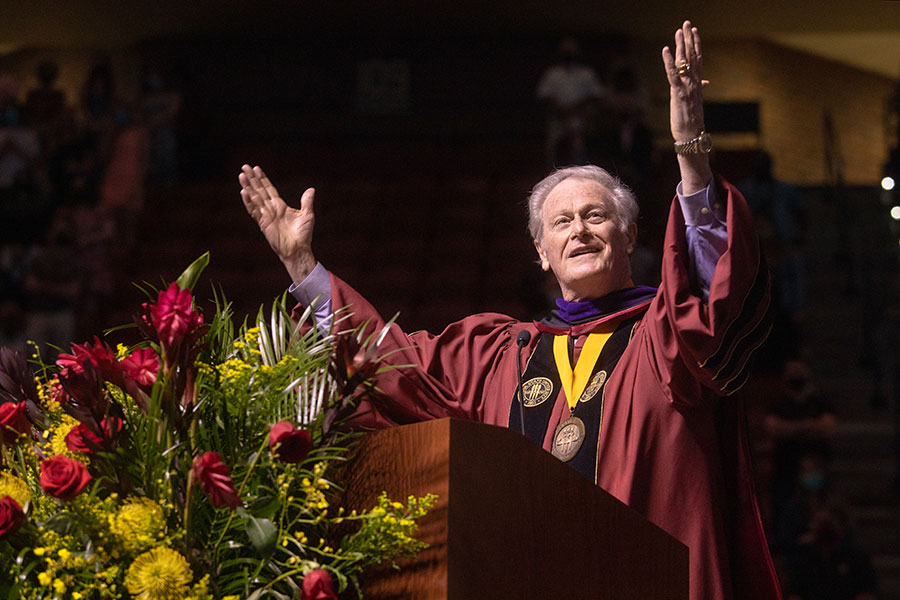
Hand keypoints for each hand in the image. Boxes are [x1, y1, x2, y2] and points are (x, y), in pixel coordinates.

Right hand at [239, 164, 316, 282]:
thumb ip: (306, 202)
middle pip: (259, 190)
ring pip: (254, 198)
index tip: (256, 169)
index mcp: (280, 206)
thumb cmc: (303, 235)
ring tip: (241, 175)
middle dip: (252, 179)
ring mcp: (265, 216)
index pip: (269, 189)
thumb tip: (311, 189)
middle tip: (244, 167)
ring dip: (247, 186)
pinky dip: (249, 202)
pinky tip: (244, 192)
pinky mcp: (263, 223)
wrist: (298, 250)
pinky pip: (254, 211)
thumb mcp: (307, 215)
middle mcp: (271, 209)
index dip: (263, 179)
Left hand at [662, 20, 706, 141]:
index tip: (694, 31)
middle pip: (692, 56)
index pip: (698, 59)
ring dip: (681, 45)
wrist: (692, 136)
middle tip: (687, 23)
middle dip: (689, 39)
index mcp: (697, 84)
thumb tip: (705, 83)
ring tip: (679, 31)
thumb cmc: (692, 121)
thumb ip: (698, 89)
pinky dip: (669, 61)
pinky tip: (666, 49)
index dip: (696, 44)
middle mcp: (694, 83)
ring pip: (685, 62)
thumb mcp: (695, 102)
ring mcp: (687, 87)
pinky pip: (673, 74)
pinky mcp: (678, 93)